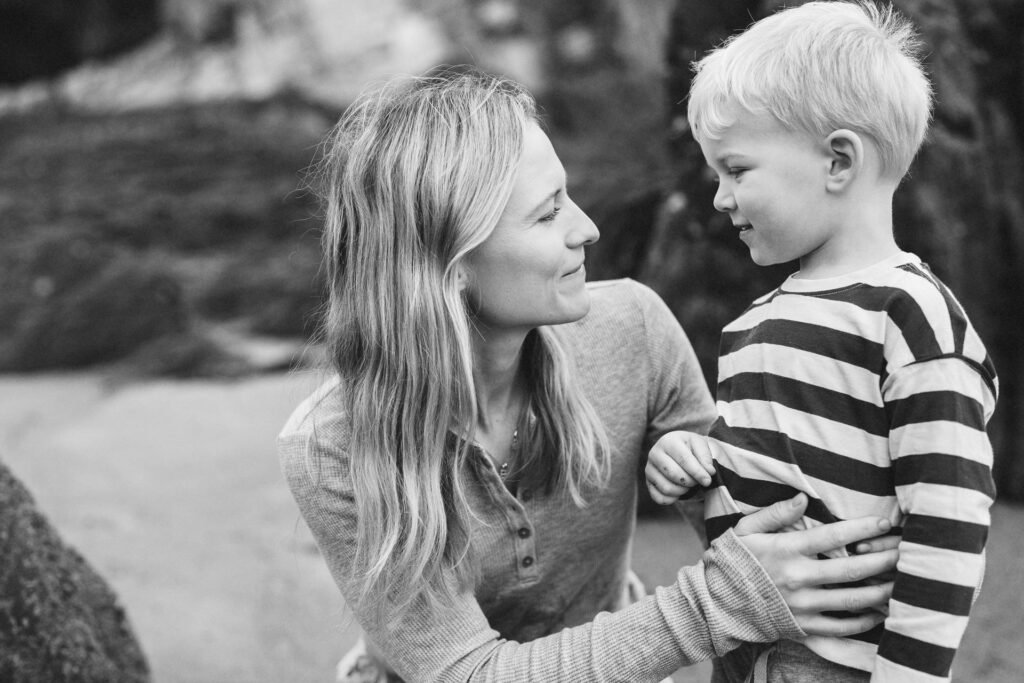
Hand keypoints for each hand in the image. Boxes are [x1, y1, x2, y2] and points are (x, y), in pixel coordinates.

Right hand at [645, 431, 715, 504]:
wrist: (681, 451)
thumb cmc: (691, 448)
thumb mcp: (701, 445)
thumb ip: (706, 457)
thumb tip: (708, 471)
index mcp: (668, 441)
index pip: (683, 459)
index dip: (697, 472)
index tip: (708, 480)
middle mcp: (655, 453)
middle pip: (674, 474)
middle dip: (690, 481)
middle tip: (697, 481)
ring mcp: (649, 469)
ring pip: (667, 488)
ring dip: (683, 490)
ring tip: (689, 485)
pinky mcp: (648, 483)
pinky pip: (659, 498)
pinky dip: (673, 499)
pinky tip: (680, 492)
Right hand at [735, 494, 896, 636]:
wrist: (718, 603)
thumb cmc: (734, 561)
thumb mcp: (747, 530)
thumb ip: (776, 513)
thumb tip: (804, 497)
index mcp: (786, 550)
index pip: (833, 536)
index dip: (862, 528)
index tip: (884, 522)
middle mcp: (797, 578)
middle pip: (852, 569)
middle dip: (883, 559)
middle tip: (905, 551)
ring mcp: (802, 605)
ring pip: (853, 599)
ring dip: (882, 590)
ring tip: (902, 582)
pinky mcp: (804, 627)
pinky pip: (842, 626)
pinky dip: (864, 620)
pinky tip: (879, 611)